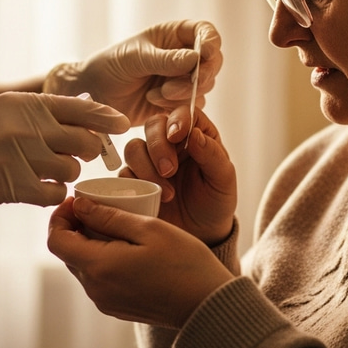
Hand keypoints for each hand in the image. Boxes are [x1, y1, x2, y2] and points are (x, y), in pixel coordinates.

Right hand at [0, 92, 129, 209]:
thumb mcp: (3, 107)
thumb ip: (39, 111)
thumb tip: (78, 118)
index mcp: (28, 104)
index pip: (82, 109)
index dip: (107, 118)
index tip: (123, 124)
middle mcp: (29, 127)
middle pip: (85, 142)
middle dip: (87, 151)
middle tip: (77, 155)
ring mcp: (21, 157)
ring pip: (71, 170)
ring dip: (66, 174)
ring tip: (48, 171)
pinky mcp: (11, 185)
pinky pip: (53, 193)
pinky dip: (52, 193)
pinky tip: (39, 188)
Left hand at [43, 20, 221, 125]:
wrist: (94, 93)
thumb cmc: (111, 65)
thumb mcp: (136, 58)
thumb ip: (166, 59)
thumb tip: (196, 58)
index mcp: (174, 35)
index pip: (206, 33)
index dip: (211, 43)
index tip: (206, 54)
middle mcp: (183, 56)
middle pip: (212, 63)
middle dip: (197, 77)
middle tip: (171, 88)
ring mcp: (182, 79)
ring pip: (203, 87)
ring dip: (182, 94)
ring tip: (154, 95)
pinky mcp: (177, 102)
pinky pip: (192, 106)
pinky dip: (177, 107)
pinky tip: (153, 102)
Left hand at [48, 197, 232, 327]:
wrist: (208, 306)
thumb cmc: (184, 263)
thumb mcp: (148, 228)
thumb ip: (108, 216)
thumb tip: (78, 205)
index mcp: (99, 267)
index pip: (56, 240)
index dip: (60, 216)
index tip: (78, 200)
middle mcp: (96, 289)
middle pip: (67, 252)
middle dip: (75, 226)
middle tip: (98, 206)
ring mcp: (105, 301)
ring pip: (82, 264)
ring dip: (89, 241)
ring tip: (115, 222)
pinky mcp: (117, 307)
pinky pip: (97, 278)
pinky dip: (102, 257)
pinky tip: (126, 245)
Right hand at [121, 106, 235, 245]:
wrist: (200, 234)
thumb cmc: (215, 203)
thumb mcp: (223, 180)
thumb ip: (212, 155)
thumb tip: (195, 133)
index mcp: (195, 135)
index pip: (183, 113)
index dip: (177, 119)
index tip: (177, 135)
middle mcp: (169, 143)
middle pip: (153, 125)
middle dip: (158, 146)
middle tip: (170, 170)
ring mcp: (149, 160)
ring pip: (134, 147)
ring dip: (146, 167)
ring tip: (167, 194)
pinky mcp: (133, 180)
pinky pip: (123, 173)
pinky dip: (134, 184)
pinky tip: (150, 199)